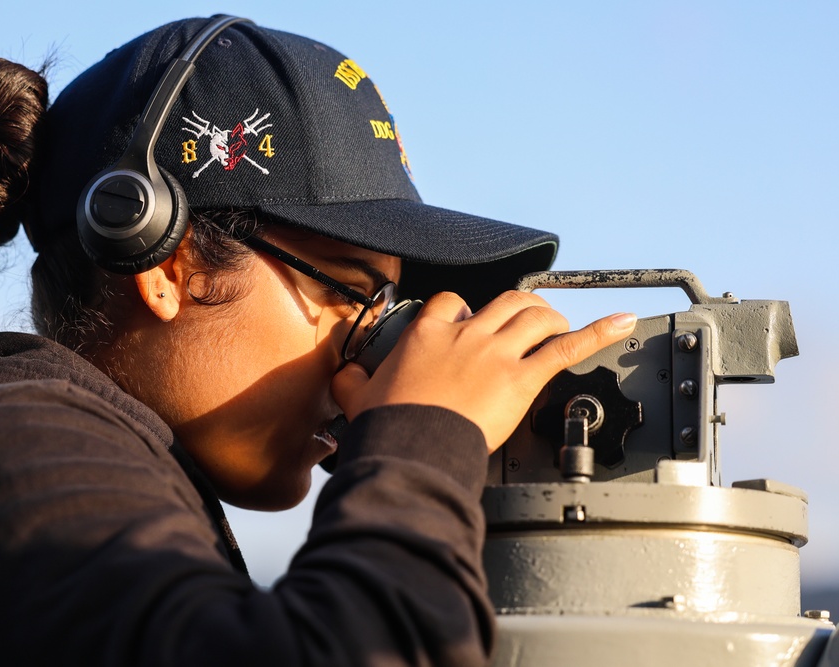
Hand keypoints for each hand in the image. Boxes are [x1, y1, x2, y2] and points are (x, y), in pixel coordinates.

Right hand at [331, 291, 636, 453]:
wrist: (412, 448)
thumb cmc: (389, 425)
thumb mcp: (359, 396)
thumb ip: (352, 380)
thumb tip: (343, 376)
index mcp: (427, 334)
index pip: (452, 302)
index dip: (465, 311)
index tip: (468, 322)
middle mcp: (466, 334)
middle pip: (504, 302)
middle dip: (520, 308)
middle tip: (527, 320)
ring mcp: (497, 353)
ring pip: (535, 315)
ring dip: (551, 317)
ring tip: (559, 324)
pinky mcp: (522, 377)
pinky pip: (567, 347)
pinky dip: (599, 331)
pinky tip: (623, 322)